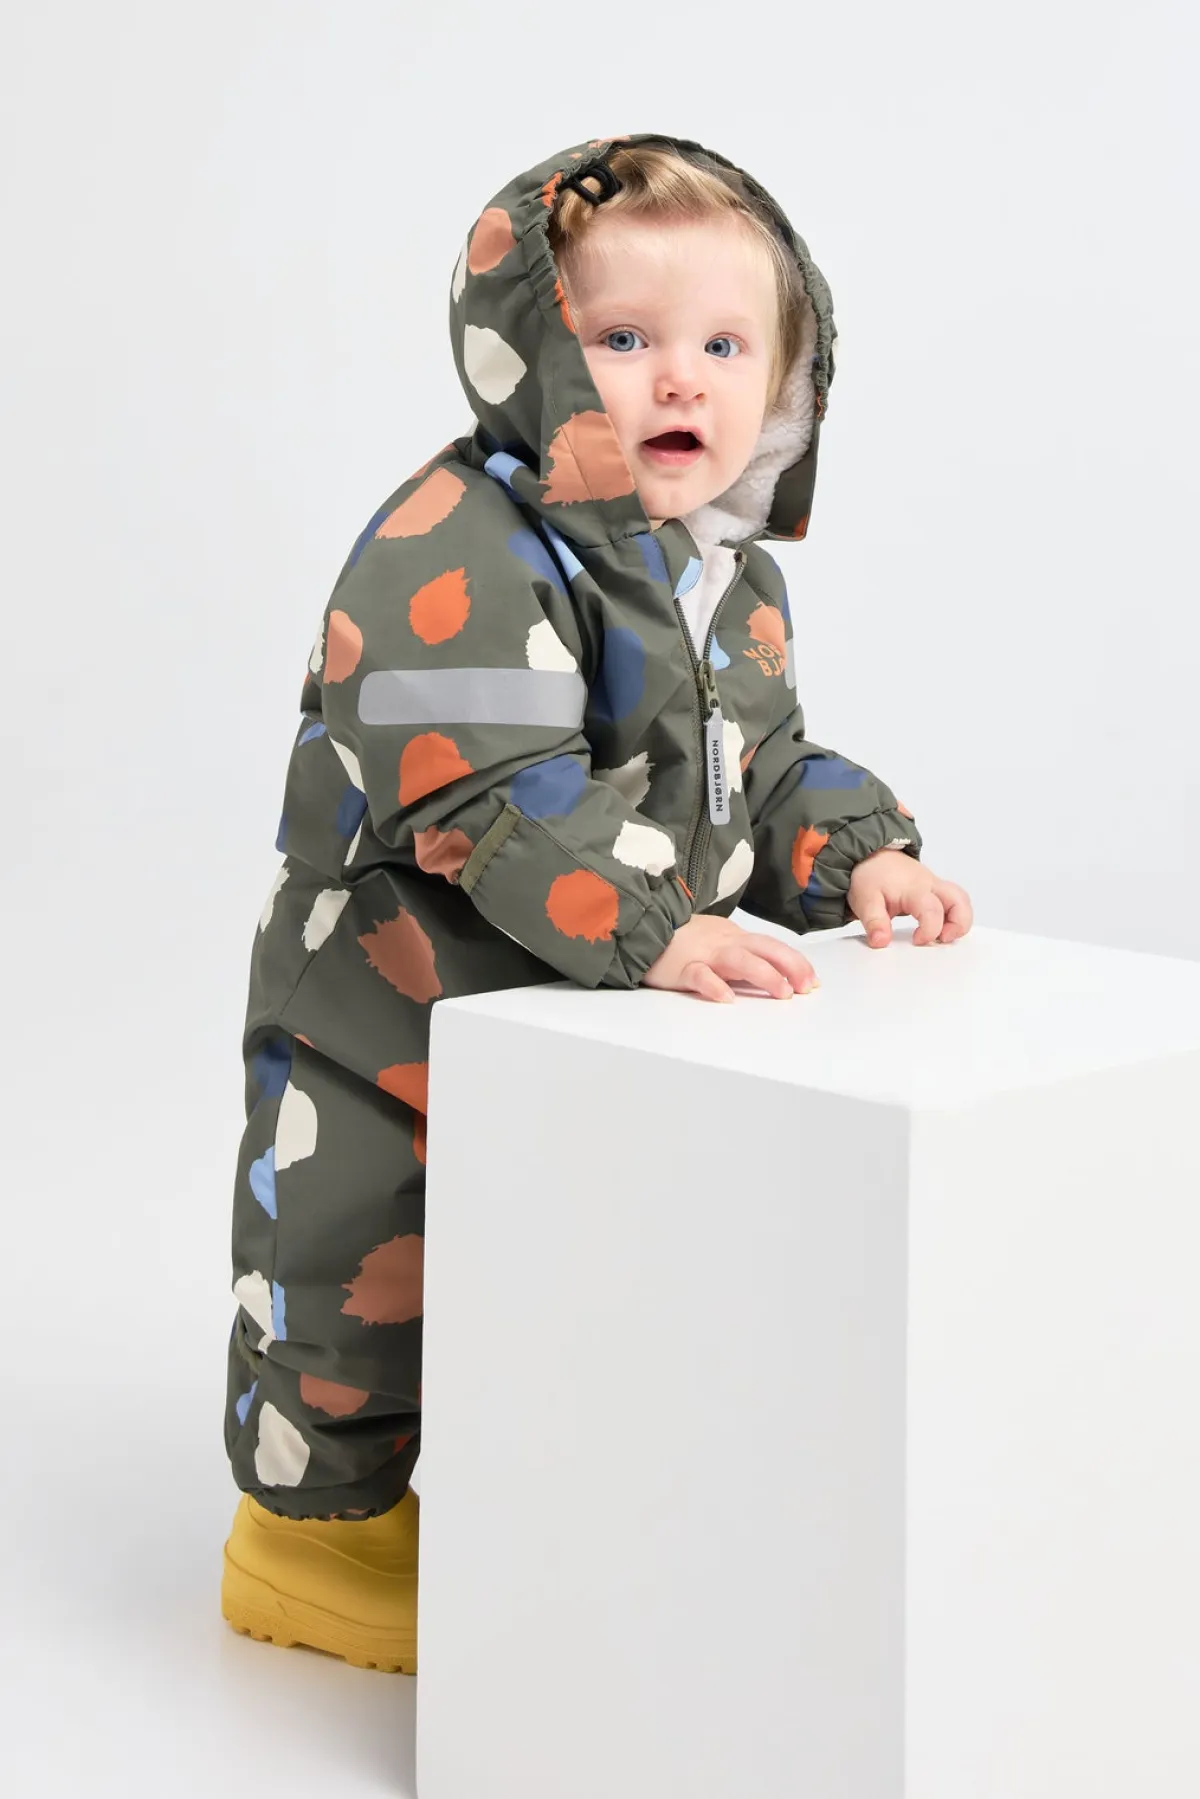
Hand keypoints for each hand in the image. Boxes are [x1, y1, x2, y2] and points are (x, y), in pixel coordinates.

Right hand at [642, 914, 818, 1004]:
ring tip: (781, 992)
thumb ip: (743, 957)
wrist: (642, 928)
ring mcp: (704, 954)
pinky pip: (700, 976)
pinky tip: (727, 998)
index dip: (796, 962)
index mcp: (735, 937)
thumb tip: (777, 977)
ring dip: (764, 974)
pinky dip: (714, 986)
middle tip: (806, 987)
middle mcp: (725, 943)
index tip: (813, 981)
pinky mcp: (681, 967)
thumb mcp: (719, 942)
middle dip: (790, 966)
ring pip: (739, 960)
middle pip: (764, 949)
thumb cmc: (683, 940)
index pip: (772, 946)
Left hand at [847, 849, 972, 947]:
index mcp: (914, 889)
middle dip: (958, 926)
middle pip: (960, 902)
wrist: (873, 856)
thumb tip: (881, 941)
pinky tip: (939, 928)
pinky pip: (955, 902)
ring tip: (942, 936)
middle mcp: (931, 886)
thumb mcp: (865, 900)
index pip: (933, 911)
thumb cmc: (872, 876)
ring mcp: (936, 886)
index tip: (916, 941)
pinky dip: (954, 917)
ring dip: (959, 921)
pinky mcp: (936, 890)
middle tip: (942, 940)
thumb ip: (874, 922)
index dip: (929, 931)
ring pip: (962, 901)